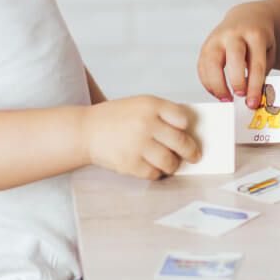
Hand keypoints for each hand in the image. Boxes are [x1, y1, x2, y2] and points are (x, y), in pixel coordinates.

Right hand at [83, 96, 199, 179]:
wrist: (84, 131)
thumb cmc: (115, 118)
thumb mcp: (138, 105)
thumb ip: (161, 115)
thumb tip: (189, 134)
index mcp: (150, 105)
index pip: (183, 119)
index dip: (187, 127)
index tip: (187, 133)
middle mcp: (146, 123)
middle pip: (181, 142)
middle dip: (191, 152)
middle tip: (195, 156)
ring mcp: (137, 145)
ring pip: (169, 162)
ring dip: (173, 165)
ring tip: (172, 164)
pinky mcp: (129, 164)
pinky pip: (153, 174)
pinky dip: (156, 173)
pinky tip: (153, 168)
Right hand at [197, 4, 276, 107]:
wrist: (247, 17)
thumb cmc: (260, 39)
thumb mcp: (268, 51)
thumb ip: (261, 72)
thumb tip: (251, 97)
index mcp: (255, 35)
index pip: (256, 63)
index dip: (254, 86)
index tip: (253, 102)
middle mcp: (234, 34)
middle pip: (233, 58)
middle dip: (236, 80)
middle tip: (239, 96)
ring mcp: (217, 38)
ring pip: (212, 63)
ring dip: (217, 85)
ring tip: (226, 98)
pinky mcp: (205, 45)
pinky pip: (202, 66)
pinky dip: (207, 83)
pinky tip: (217, 91)